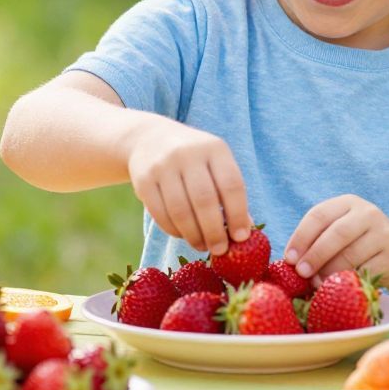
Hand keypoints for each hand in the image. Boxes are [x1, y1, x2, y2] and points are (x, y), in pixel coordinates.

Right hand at [125, 117, 252, 255]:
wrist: (149, 139)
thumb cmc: (194, 160)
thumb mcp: (215, 164)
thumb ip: (229, 193)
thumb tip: (245, 231)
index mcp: (214, 148)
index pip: (231, 184)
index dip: (238, 214)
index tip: (241, 238)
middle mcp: (188, 153)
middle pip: (204, 199)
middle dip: (215, 231)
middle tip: (220, 250)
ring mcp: (162, 165)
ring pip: (180, 210)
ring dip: (194, 235)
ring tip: (203, 247)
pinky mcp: (143, 180)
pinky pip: (160, 213)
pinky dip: (174, 230)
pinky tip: (184, 236)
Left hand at [284, 195, 388, 285]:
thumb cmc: (355, 241)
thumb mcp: (338, 229)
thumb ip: (316, 239)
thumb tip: (291, 262)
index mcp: (348, 203)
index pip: (319, 215)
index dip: (301, 237)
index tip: (289, 259)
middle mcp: (368, 214)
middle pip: (337, 234)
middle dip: (315, 255)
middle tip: (300, 273)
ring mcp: (383, 235)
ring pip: (351, 255)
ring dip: (329, 272)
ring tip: (316, 283)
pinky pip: (364, 273)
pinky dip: (346, 282)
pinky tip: (337, 288)